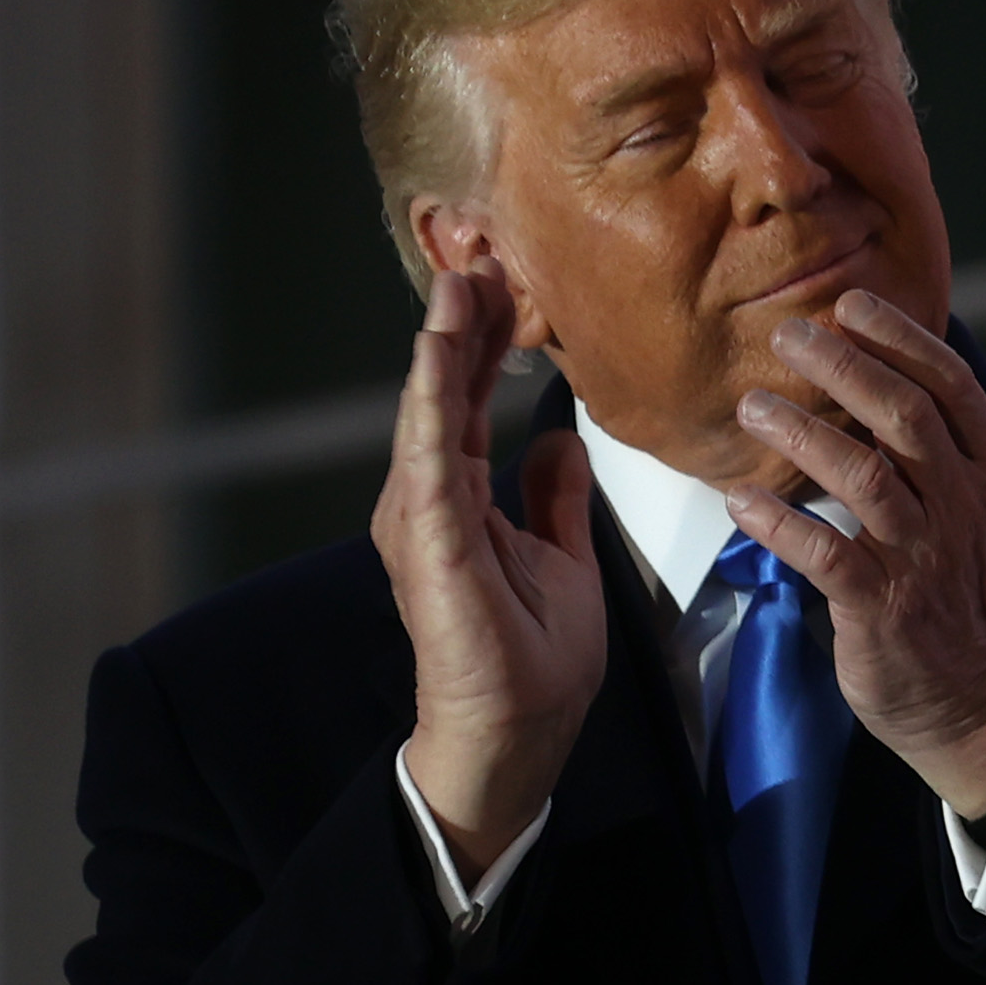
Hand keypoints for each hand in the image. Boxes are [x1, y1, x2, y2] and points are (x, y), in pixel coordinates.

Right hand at [377, 261, 605, 880]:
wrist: (517, 730)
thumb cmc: (532, 657)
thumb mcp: (562, 558)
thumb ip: (553, 498)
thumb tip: (558, 441)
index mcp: (460, 499)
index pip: (468, 402)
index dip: (483, 344)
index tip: (504, 285)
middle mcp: (430, 500)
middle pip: (444, 393)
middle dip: (461, 324)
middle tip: (480, 254)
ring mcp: (423, 520)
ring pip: (430, 410)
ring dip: (443, 344)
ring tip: (459, 280)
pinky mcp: (430, 543)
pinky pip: (430, 458)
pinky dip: (432, 401)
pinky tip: (439, 352)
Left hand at [725, 293, 985, 818]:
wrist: (972, 694)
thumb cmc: (950, 591)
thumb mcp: (963, 510)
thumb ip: (927, 450)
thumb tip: (867, 372)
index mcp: (982, 475)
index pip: (953, 390)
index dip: (903, 339)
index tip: (851, 302)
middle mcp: (959, 508)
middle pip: (906, 419)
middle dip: (845, 368)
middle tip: (789, 336)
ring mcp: (923, 558)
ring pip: (866, 478)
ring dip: (801, 436)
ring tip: (751, 408)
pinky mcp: (883, 608)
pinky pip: (826, 555)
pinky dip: (778, 524)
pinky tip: (739, 501)